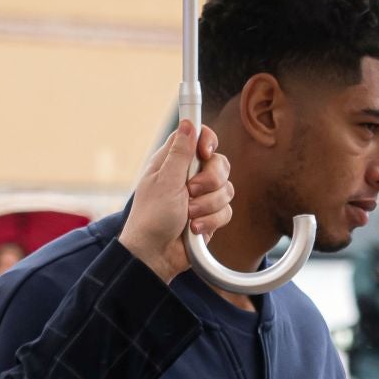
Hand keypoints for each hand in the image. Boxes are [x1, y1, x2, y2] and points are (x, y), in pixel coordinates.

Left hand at [119, 119, 233, 280]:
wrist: (155, 255)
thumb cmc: (151, 218)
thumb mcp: (165, 181)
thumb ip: (180, 153)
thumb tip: (189, 123)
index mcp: (174, 162)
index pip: (199, 137)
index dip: (207, 141)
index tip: (205, 153)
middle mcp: (189, 176)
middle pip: (219, 162)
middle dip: (210, 180)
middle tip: (192, 191)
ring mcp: (201, 197)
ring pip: (226, 189)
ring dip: (208, 205)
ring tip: (188, 215)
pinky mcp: (210, 215)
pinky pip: (226, 211)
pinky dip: (211, 221)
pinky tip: (194, 228)